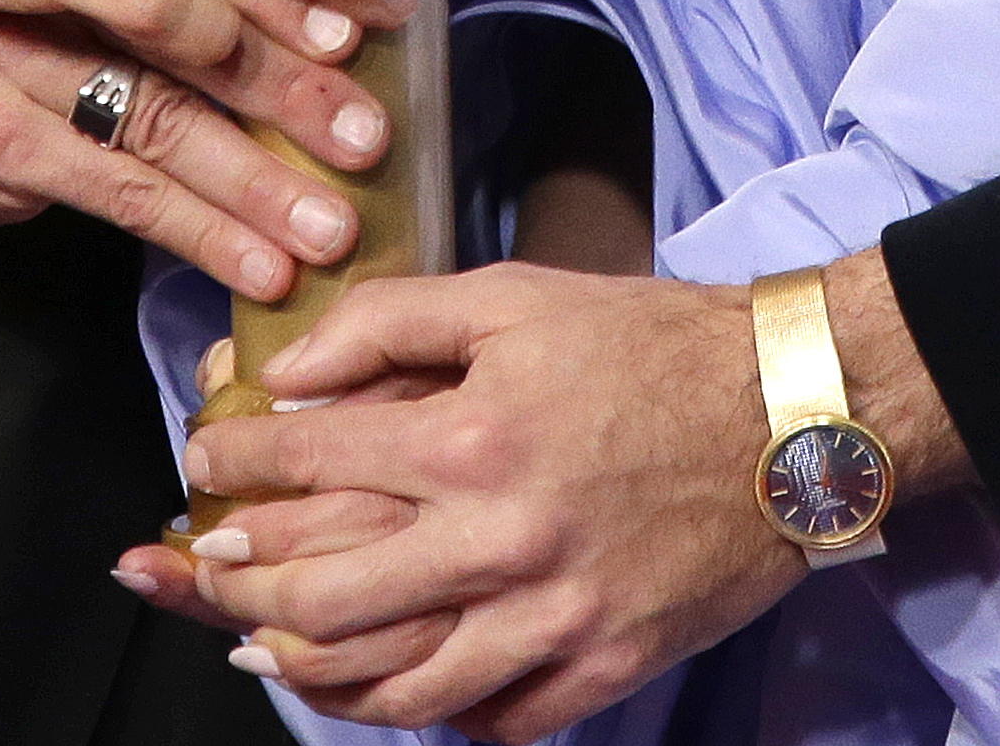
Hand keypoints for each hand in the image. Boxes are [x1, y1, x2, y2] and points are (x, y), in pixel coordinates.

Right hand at [0, 0, 382, 302]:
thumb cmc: (13, 13)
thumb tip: (338, 4)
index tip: (367, 30)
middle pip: (196, 34)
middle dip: (293, 93)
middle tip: (370, 140)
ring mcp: (21, 60)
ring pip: (163, 126)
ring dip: (257, 187)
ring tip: (328, 230)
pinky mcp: (3, 138)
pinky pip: (118, 193)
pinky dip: (197, 233)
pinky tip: (254, 266)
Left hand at [156, 265, 806, 738]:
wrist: (794, 411)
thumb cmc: (650, 343)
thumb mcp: (514, 295)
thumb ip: (390, 319)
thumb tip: (290, 370)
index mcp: (471, 436)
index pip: (304, 463)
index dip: (231, 463)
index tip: (205, 463)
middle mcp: (501, 539)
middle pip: (323, 598)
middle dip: (237, 589)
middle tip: (208, 571)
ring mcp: (555, 617)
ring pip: (398, 686)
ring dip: (313, 675)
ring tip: (270, 654)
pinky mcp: (606, 665)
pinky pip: (497, 721)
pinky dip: (436, 718)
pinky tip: (402, 695)